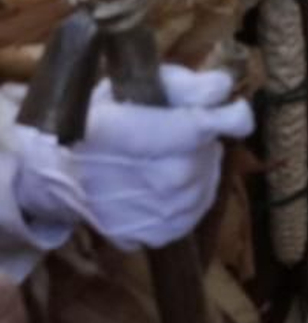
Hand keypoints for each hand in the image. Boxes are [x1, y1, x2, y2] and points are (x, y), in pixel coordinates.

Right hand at [15, 65, 254, 251]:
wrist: (59, 179)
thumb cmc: (94, 125)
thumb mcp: (127, 90)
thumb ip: (180, 85)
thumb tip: (223, 88)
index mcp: (141, 134)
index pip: (210, 126)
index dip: (231, 116)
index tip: (232, 110)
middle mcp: (157, 180)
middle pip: (209, 154)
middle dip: (202, 140)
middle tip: (177, 132)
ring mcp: (159, 214)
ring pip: (206, 183)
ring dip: (197, 166)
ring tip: (168, 156)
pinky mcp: (159, 236)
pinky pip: (194, 210)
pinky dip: (187, 194)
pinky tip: (165, 181)